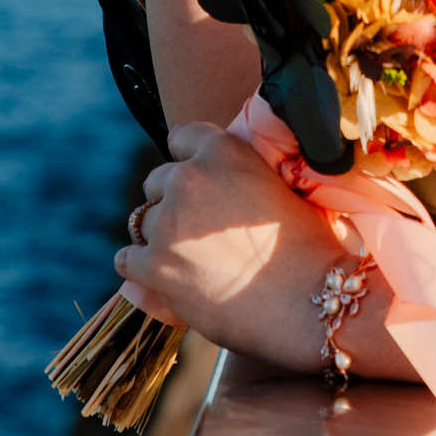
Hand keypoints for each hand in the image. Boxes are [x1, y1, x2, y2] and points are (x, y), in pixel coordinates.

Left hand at [115, 123, 340, 368]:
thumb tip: (211, 184)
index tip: (200, 181)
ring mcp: (167, 223)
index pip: (182, 137)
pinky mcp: (153, 267)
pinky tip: (164, 277)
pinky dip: (141, 268)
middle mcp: (189, 178)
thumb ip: (240, 177)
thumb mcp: (280, 188)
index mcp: (224, 151)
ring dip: (159, 236)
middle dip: (173, 201)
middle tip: (200, 228)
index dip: (190, 160)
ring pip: (142, 221)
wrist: (308, 299)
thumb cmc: (307, 245)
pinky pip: (126, 259)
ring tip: (188, 258)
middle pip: (157, 181)